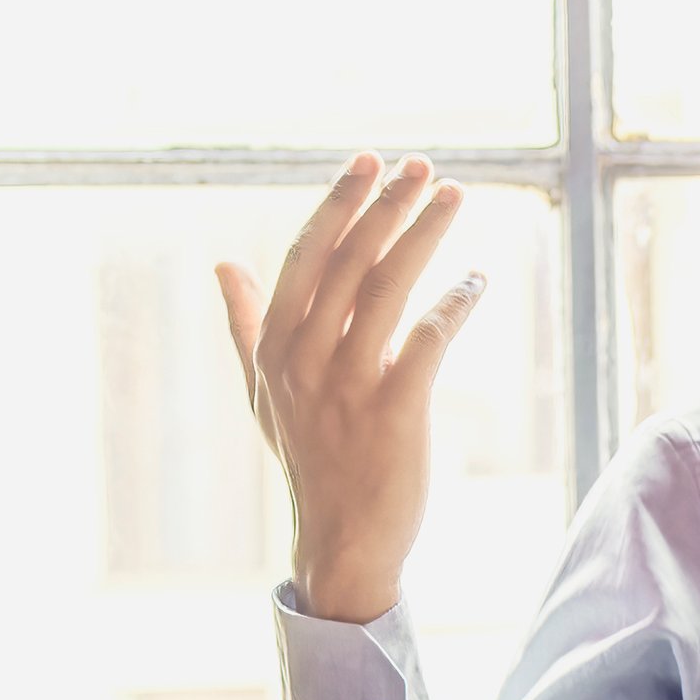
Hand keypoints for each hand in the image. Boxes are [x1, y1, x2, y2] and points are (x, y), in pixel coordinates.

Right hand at [217, 154, 487, 625]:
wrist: (342, 537)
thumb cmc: (310, 459)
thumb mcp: (264, 391)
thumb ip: (245, 324)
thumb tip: (223, 263)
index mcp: (274, 347)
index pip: (305, 256)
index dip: (339, 205)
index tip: (369, 162)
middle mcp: (304, 359)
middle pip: (347, 263)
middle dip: (385, 206)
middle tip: (420, 165)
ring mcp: (347, 386)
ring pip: (385, 291)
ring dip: (421, 237)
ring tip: (451, 196)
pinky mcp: (394, 413)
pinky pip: (426, 341)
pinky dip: (453, 303)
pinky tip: (476, 277)